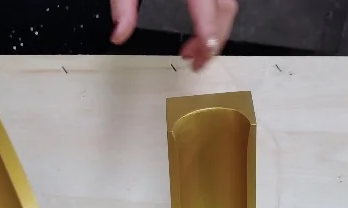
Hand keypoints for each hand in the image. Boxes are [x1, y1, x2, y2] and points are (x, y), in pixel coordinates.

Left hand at [110, 0, 237, 70]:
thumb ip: (122, 2)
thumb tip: (119, 34)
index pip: (206, 7)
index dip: (207, 35)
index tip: (201, 59)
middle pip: (225, 6)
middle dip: (214, 39)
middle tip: (196, 62)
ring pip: (228, 0)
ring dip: (217, 28)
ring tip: (194, 48)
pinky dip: (215, 12)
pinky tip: (200, 25)